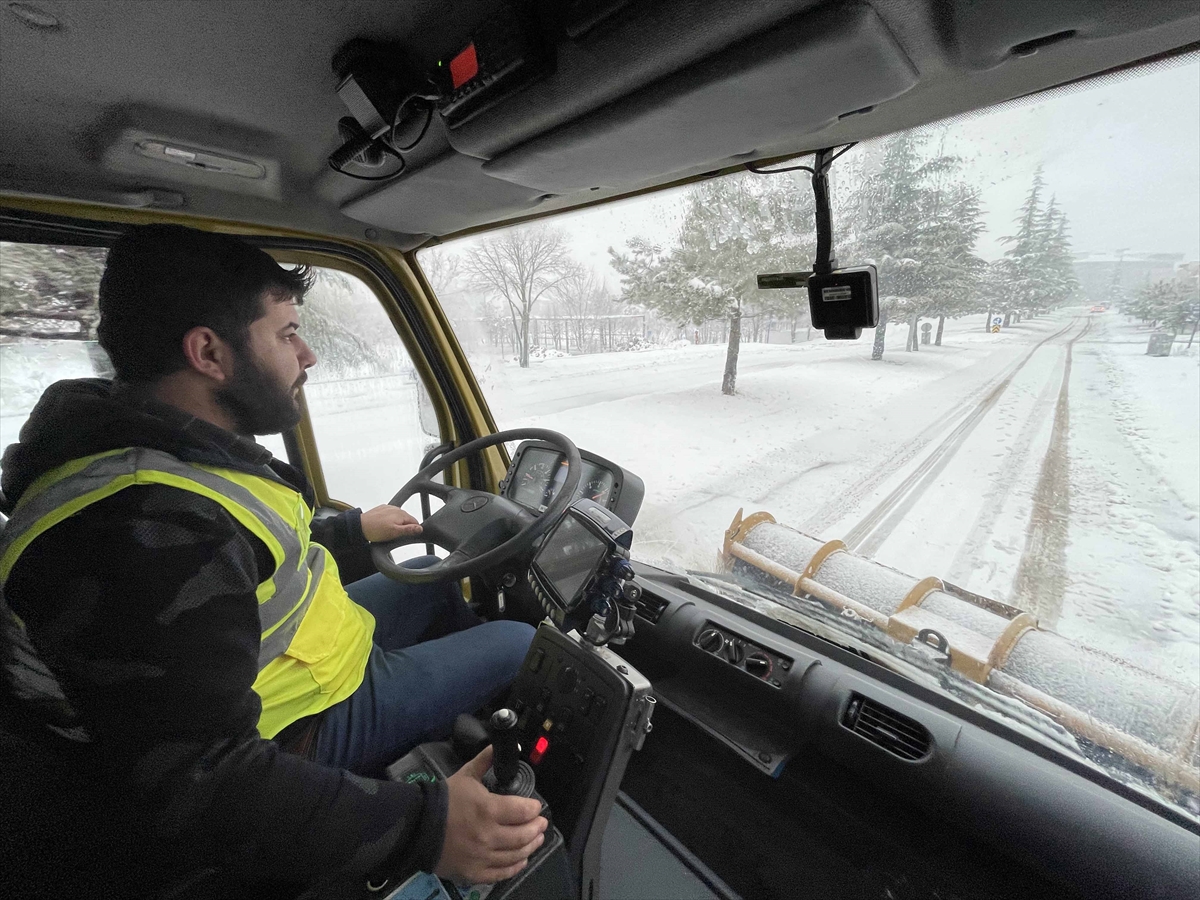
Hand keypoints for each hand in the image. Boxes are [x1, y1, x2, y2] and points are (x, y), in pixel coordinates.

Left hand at [360, 505, 421, 542]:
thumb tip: (420, 528)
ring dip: (397, 524)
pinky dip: (389, 520)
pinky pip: (390, 515)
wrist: (360, 526)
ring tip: (388, 532)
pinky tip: (383, 526)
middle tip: (396, 536)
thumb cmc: (375, 530)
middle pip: (407, 519)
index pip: (415, 522)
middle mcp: (396, 508)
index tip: (408, 536)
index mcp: (401, 514)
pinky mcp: (381, 509)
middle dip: (404, 527)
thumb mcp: (395, 533)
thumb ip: (409, 530)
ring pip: (398, 517)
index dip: (413, 530)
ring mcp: (388, 508)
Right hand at [435, 746, 547, 884]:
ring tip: (536, 839)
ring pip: (516, 855)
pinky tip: (521, 860)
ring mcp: (482, 856)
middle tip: (541, 823)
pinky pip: (502, 872)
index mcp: (488, 810)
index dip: (534, 809)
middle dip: (537, 828)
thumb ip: (485, 760)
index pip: (523, 811)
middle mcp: (488, 835)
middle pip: (524, 834)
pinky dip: (515, 866)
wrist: (418, 826)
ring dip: (531, 846)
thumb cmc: (444, 800)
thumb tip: (497, 745)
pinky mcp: (474, 872)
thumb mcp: (466, 775)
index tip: (536, 807)